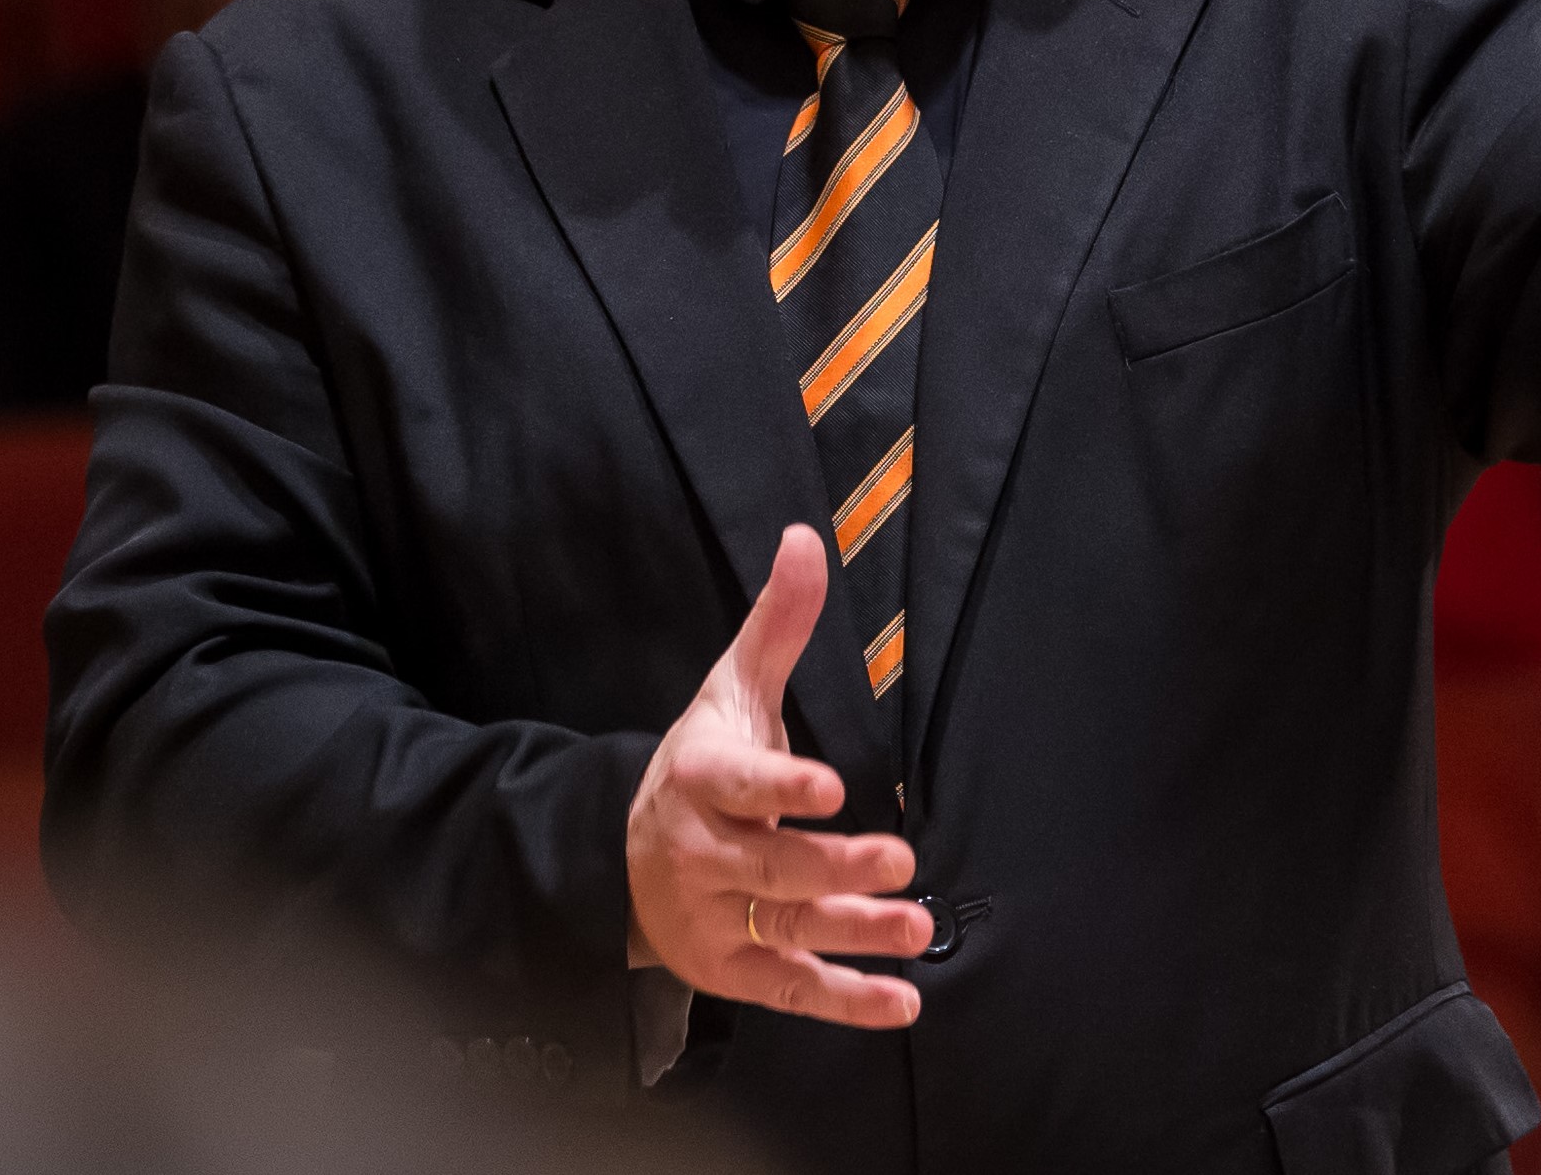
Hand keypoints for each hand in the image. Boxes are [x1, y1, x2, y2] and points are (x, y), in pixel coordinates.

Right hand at [626, 525, 928, 1023]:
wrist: (624, 856)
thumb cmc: (702, 760)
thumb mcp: (732, 689)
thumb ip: (777, 622)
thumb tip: (807, 536)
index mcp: (701, 777)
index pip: (740, 782)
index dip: (783, 787)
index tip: (831, 787)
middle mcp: (701, 853)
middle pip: (772, 867)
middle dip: (836, 867)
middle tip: (900, 860)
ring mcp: (714, 919)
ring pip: (788, 930)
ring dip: (855, 935)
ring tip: (916, 927)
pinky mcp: (732, 971)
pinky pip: (790, 991)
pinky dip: (846, 1003)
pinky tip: (902, 1001)